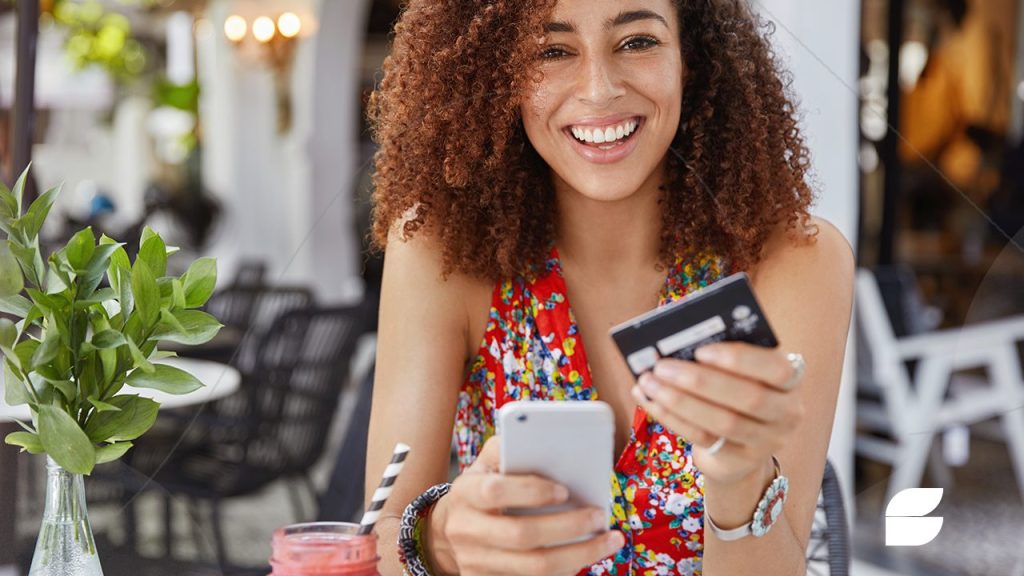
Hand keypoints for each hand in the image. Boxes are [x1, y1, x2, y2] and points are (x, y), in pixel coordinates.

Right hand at [425, 437, 625, 575]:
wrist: (450, 530)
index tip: (564, 489)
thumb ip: (509, 449)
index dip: (531, 490)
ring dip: (578, 556)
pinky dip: (565, 572)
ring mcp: (475, 563)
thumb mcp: (486, 463)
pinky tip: (587, 557)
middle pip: (521, 536)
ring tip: (609, 540)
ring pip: (533, 568)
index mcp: (465, 492)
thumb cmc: (481, 487)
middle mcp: (465, 530)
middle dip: (567, 527)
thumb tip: (547, 441)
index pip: (494, 491)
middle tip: (598, 516)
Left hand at [630, 342, 804, 485]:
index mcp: (790, 381)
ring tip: (649, 382)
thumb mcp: (740, 372)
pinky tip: (650, 400)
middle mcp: (787, 414)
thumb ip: (720, 357)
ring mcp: (765, 442)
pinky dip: (672, 417)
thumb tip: (677, 343)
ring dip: (679, 400)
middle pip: (748, 398)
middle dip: (700, 380)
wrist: (739, 445)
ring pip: (723, 422)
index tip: (701, 350)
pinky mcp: (739, 461)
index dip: (740, 359)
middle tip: (662, 366)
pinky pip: (703, 438)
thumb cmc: (735, 390)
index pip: (779, 369)